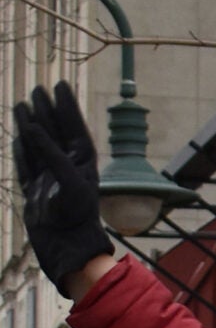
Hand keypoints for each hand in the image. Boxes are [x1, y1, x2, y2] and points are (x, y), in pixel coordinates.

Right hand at [10, 83, 112, 296]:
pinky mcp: (36, 188)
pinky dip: (22, 148)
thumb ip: (52, 154)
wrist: (63, 243)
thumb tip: (33, 128)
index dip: (67, 106)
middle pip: (56, 131)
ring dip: (32, 124)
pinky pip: (27, 162)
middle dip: (48, 110)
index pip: (75, 127)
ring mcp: (50, 176)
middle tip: (40, 89)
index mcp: (83, 162)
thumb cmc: (75, 214)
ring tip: (25, 104)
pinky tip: (20, 134)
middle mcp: (68, 167)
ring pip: (39, 144)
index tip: (60, 84)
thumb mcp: (69, 181)